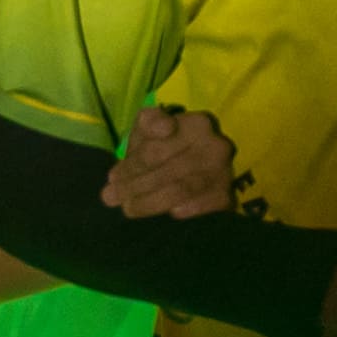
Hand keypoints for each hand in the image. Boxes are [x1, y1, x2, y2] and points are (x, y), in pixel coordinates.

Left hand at [107, 105, 242, 217]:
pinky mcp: (226, 196)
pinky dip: (184, 210)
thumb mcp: (152, 130)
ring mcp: (223, 171)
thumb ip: (147, 126)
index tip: (112, 177)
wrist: (199, 166)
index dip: (132, 164)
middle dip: (134, 184)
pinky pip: (203, 205)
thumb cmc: (167, 146)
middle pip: (166, 168)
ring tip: (128, 208)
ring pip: (181, 188)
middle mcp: (214, 145)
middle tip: (111, 198)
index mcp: (196, 124)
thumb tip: (159, 132)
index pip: (157, 147)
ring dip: (150, 202)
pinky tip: (169, 213)